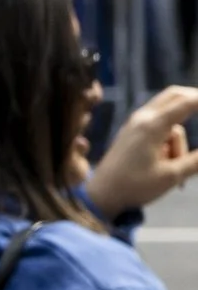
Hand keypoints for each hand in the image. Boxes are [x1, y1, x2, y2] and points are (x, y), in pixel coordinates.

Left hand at [86, 84, 197, 219]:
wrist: (102, 194)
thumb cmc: (135, 185)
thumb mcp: (172, 175)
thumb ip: (197, 160)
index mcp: (152, 125)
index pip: (187, 102)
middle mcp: (142, 118)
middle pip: (174, 95)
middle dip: (194, 98)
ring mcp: (135, 124)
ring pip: (170, 120)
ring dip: (179, 140)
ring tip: (175, 169)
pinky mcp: (132, 132)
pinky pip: (158, 127)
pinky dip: (169, 140)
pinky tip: (168, 164)